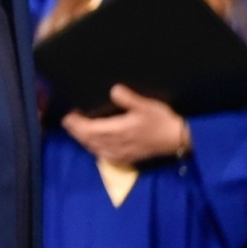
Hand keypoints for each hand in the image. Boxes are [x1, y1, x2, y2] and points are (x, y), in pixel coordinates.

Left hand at [61, 85, 188, 165]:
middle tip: (67, 119)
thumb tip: (113, 89)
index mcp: (118, 132)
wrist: (179, 140)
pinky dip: (92, 147)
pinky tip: (91, 141)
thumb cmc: (162, 121)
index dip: (75, 123)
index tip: (67, 114)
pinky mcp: (126, 158)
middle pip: (87, 140)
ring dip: (82, 139)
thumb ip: (129, 98)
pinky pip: (102, 155)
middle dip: (75, 130)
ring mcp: (120, 154)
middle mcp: (116, 145)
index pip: (89, 130)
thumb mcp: (147, 105)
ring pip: (93, 148)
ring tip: (75, 128)